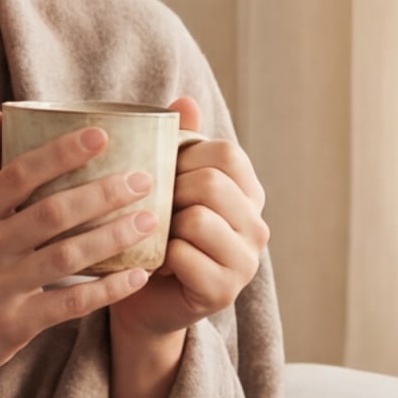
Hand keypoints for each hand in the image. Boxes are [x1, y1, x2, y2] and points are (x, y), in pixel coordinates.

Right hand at [0, 110, 166, 397]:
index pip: (18, 175)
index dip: (60, 153)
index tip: (101, 135)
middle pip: (50, 213)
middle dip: (101, 193)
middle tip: (143, 179)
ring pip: (65, 257)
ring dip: (111, 237)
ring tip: (149, 220)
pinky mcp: (15, 324)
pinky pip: (69, 303)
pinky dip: (106, 290)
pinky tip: (137, 276)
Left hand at [106, 96, 269, 343]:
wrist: (141, 298)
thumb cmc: (152, 234)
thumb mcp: (165, 184)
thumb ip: (179, 143)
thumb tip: (185, 99)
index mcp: (247, 192)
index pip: (226, 153)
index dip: (185, 158)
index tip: (165, 176)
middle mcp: (257, 226)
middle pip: (212, 183)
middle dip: (171, 192)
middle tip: (155, 211)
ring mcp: (246, 261)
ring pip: (198, 219)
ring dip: (164, 228)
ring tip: (157, 238)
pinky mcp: (224, 291)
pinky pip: (184, 256)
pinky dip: (161, 258)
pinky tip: (157, 265)